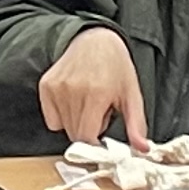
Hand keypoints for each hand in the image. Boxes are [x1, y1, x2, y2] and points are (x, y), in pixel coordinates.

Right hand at [38, 26, 151, 149]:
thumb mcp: (131, 94)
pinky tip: (74, 101)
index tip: (104, 139)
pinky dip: (62, 116)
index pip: (87, 138)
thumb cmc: (115, 66)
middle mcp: (73, 90)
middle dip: (89, 130)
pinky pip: (52, 119)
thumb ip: (136, 124)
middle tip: (99, 112)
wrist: (95, 39)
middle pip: (75, 134)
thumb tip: (142, 149)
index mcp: (96, 94)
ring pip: (64, 128)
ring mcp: (57, 88)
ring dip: (77, 123)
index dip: (97, 143)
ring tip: (88, 104)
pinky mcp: (46, 86)